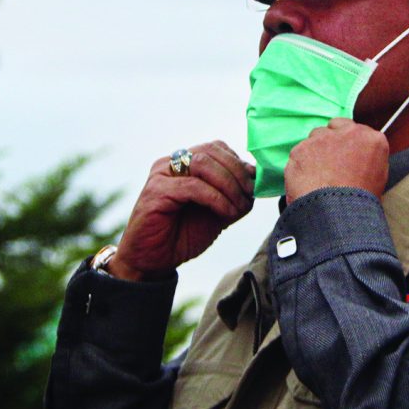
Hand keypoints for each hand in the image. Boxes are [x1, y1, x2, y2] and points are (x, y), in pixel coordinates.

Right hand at [109, 141, 254, 281]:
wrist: (153, 261)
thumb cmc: (182, 235)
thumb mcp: (217, 211)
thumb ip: (233, 193)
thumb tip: (256, 177)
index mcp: (183, 163)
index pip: (217, 147)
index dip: (239, 164)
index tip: (253, 186)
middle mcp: (170, 163)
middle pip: (211, 151)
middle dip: (237, 174)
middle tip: (249, 197)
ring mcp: (161, 174)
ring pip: (203, 164)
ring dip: (228, 185)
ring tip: (238, 207)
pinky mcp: (156, 191)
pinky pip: (193, 186)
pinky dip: (217, 199)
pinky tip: (227, 213)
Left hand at [284, 118, 388, 202]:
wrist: (337, 212)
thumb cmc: (359, 202)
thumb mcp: (378, 178)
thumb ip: (367, 158)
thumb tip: (356, 158)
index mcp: (372, 140)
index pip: (355, 129)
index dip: (346, 142)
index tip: (343, 154)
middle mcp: (348, 133)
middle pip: (334, 128)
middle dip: (330, 141)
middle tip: (329, 164)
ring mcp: (323, 138)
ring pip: (314, 138)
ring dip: (314, 152)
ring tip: (317, 176)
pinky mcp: (302, 148)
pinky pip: (299, 154)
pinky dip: (300, 165)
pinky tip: (306, 181)